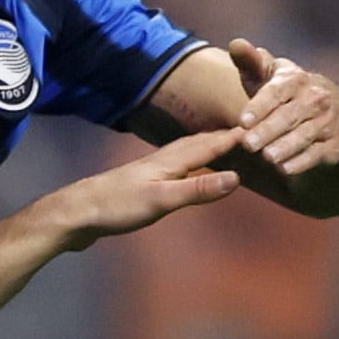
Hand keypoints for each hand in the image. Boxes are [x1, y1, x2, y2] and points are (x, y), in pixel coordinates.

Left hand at [49, 128, 244, 251]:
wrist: (75, 214)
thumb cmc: (116, 207)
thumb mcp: (162, 200)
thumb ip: (198, 189)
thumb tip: (237, 177)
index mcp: (170, 161)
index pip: (210, 143)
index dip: (235, 137)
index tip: (263, 124)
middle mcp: (162, 161)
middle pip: (198, 143)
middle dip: (223, 137)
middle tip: (248, 132)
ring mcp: (149, 172)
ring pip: (185, 153)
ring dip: (206, 147)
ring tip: (222, 147)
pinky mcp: (140, 185)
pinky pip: (175, 168)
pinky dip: (190, 165)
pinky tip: (184, 172)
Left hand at [231, 39, 338, 176]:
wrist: (332, 107)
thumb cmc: (285, 90)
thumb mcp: (268, 74)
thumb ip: (250, 62)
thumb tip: (236, 44)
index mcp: (295, 79)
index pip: (275, 92)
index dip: (259, 106)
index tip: (242, 121)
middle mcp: (315, 99)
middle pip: (289, 117)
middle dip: (268, 131)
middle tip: (248, 144)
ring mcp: (327, 122)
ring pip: (304, 137)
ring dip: (286, 148)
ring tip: (268, 157)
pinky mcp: (334, 146)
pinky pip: (317, 155)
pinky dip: (302, 163)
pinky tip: (285, 169)